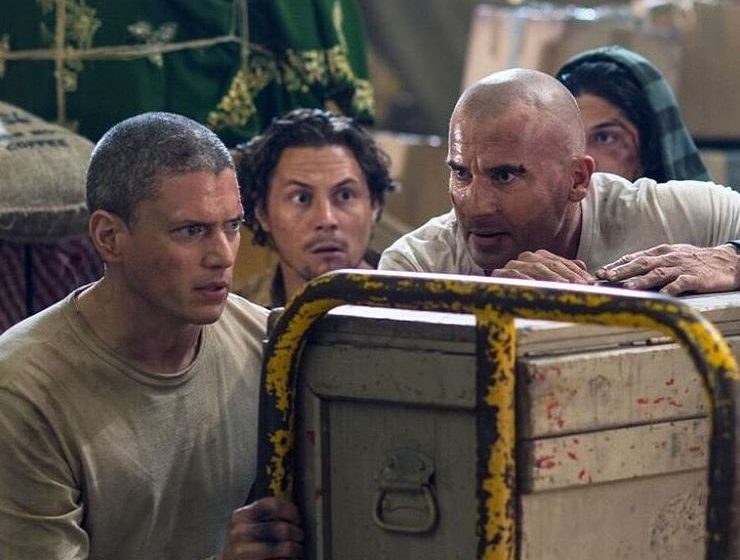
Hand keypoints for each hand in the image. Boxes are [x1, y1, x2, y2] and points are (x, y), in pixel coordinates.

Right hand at [220, 497, 302, 559]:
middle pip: (282, 528)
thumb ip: (266, 515)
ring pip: (285, 547)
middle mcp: (240, 532)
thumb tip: (301, 508)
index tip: (298, 518)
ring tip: (298, 550)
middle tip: (300, 536)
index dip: (291, 511)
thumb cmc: (243, 540)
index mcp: (241, 515)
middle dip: (298, 533)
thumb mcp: (249, 523)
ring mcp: (243, 551)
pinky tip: (288, 559)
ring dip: (297, 549)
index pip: (273, 505)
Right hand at [490, 250, 595, 283]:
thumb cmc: (526, 293)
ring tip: (564, 286)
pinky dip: (525, 278)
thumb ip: (565, 273)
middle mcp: (526, 258)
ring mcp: (513, 265)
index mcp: (539, 257)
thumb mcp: (549, 282)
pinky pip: (514, 274)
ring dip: (551, 277)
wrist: (495, 298)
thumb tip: (584, 267)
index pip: (562, 262)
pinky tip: (536, 285)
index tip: (590, 282)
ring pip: (535, 268)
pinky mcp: (500, 273)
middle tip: (581, 286)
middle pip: (551, 265)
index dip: (577, 272)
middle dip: (568, 276)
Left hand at [595, 243, 739, 294]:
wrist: (728, 262)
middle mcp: (669, 258)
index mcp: (661, 252)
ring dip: (641, 280)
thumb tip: (624, 268)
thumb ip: (650, 261)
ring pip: (658, 273)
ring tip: (627, 287)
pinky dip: (671, 289)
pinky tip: (661, 296)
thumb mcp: (671, 256)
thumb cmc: (694, 260)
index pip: (634, 258)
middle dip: (622, 271)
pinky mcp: (696, 278)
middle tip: (605, 277)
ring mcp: (682, 268)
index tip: (599, 272)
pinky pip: (682, 283)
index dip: (616, 265)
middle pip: (642, 264)